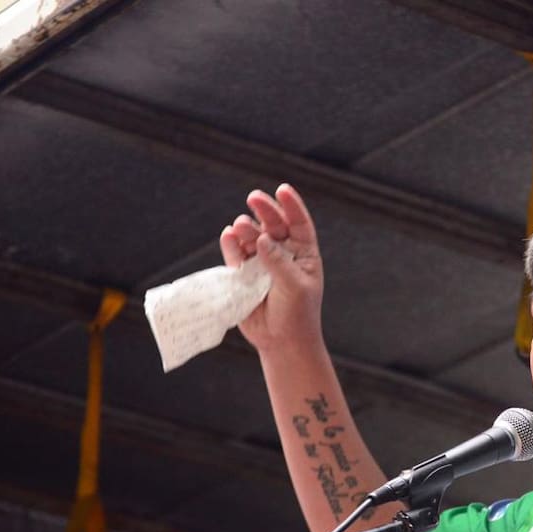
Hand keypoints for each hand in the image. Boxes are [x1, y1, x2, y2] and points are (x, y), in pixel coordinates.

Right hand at [219, 184, 323, 354]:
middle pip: (273, 225)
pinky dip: (231, 244)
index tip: (282, 190)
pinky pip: (235, 254)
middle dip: (265, 210)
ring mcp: (261, 262)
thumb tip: (261, 238)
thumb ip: (278, 262)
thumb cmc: (297, 314)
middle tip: (254, 198)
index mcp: (303, 254)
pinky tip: (229, 235)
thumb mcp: (294, 287)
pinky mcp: (243, 273)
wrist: (281, 341)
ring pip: (252, 236)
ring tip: (242, 226)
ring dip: (247, 228)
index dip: (291, 206)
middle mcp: (282, 254)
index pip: (299, 224)